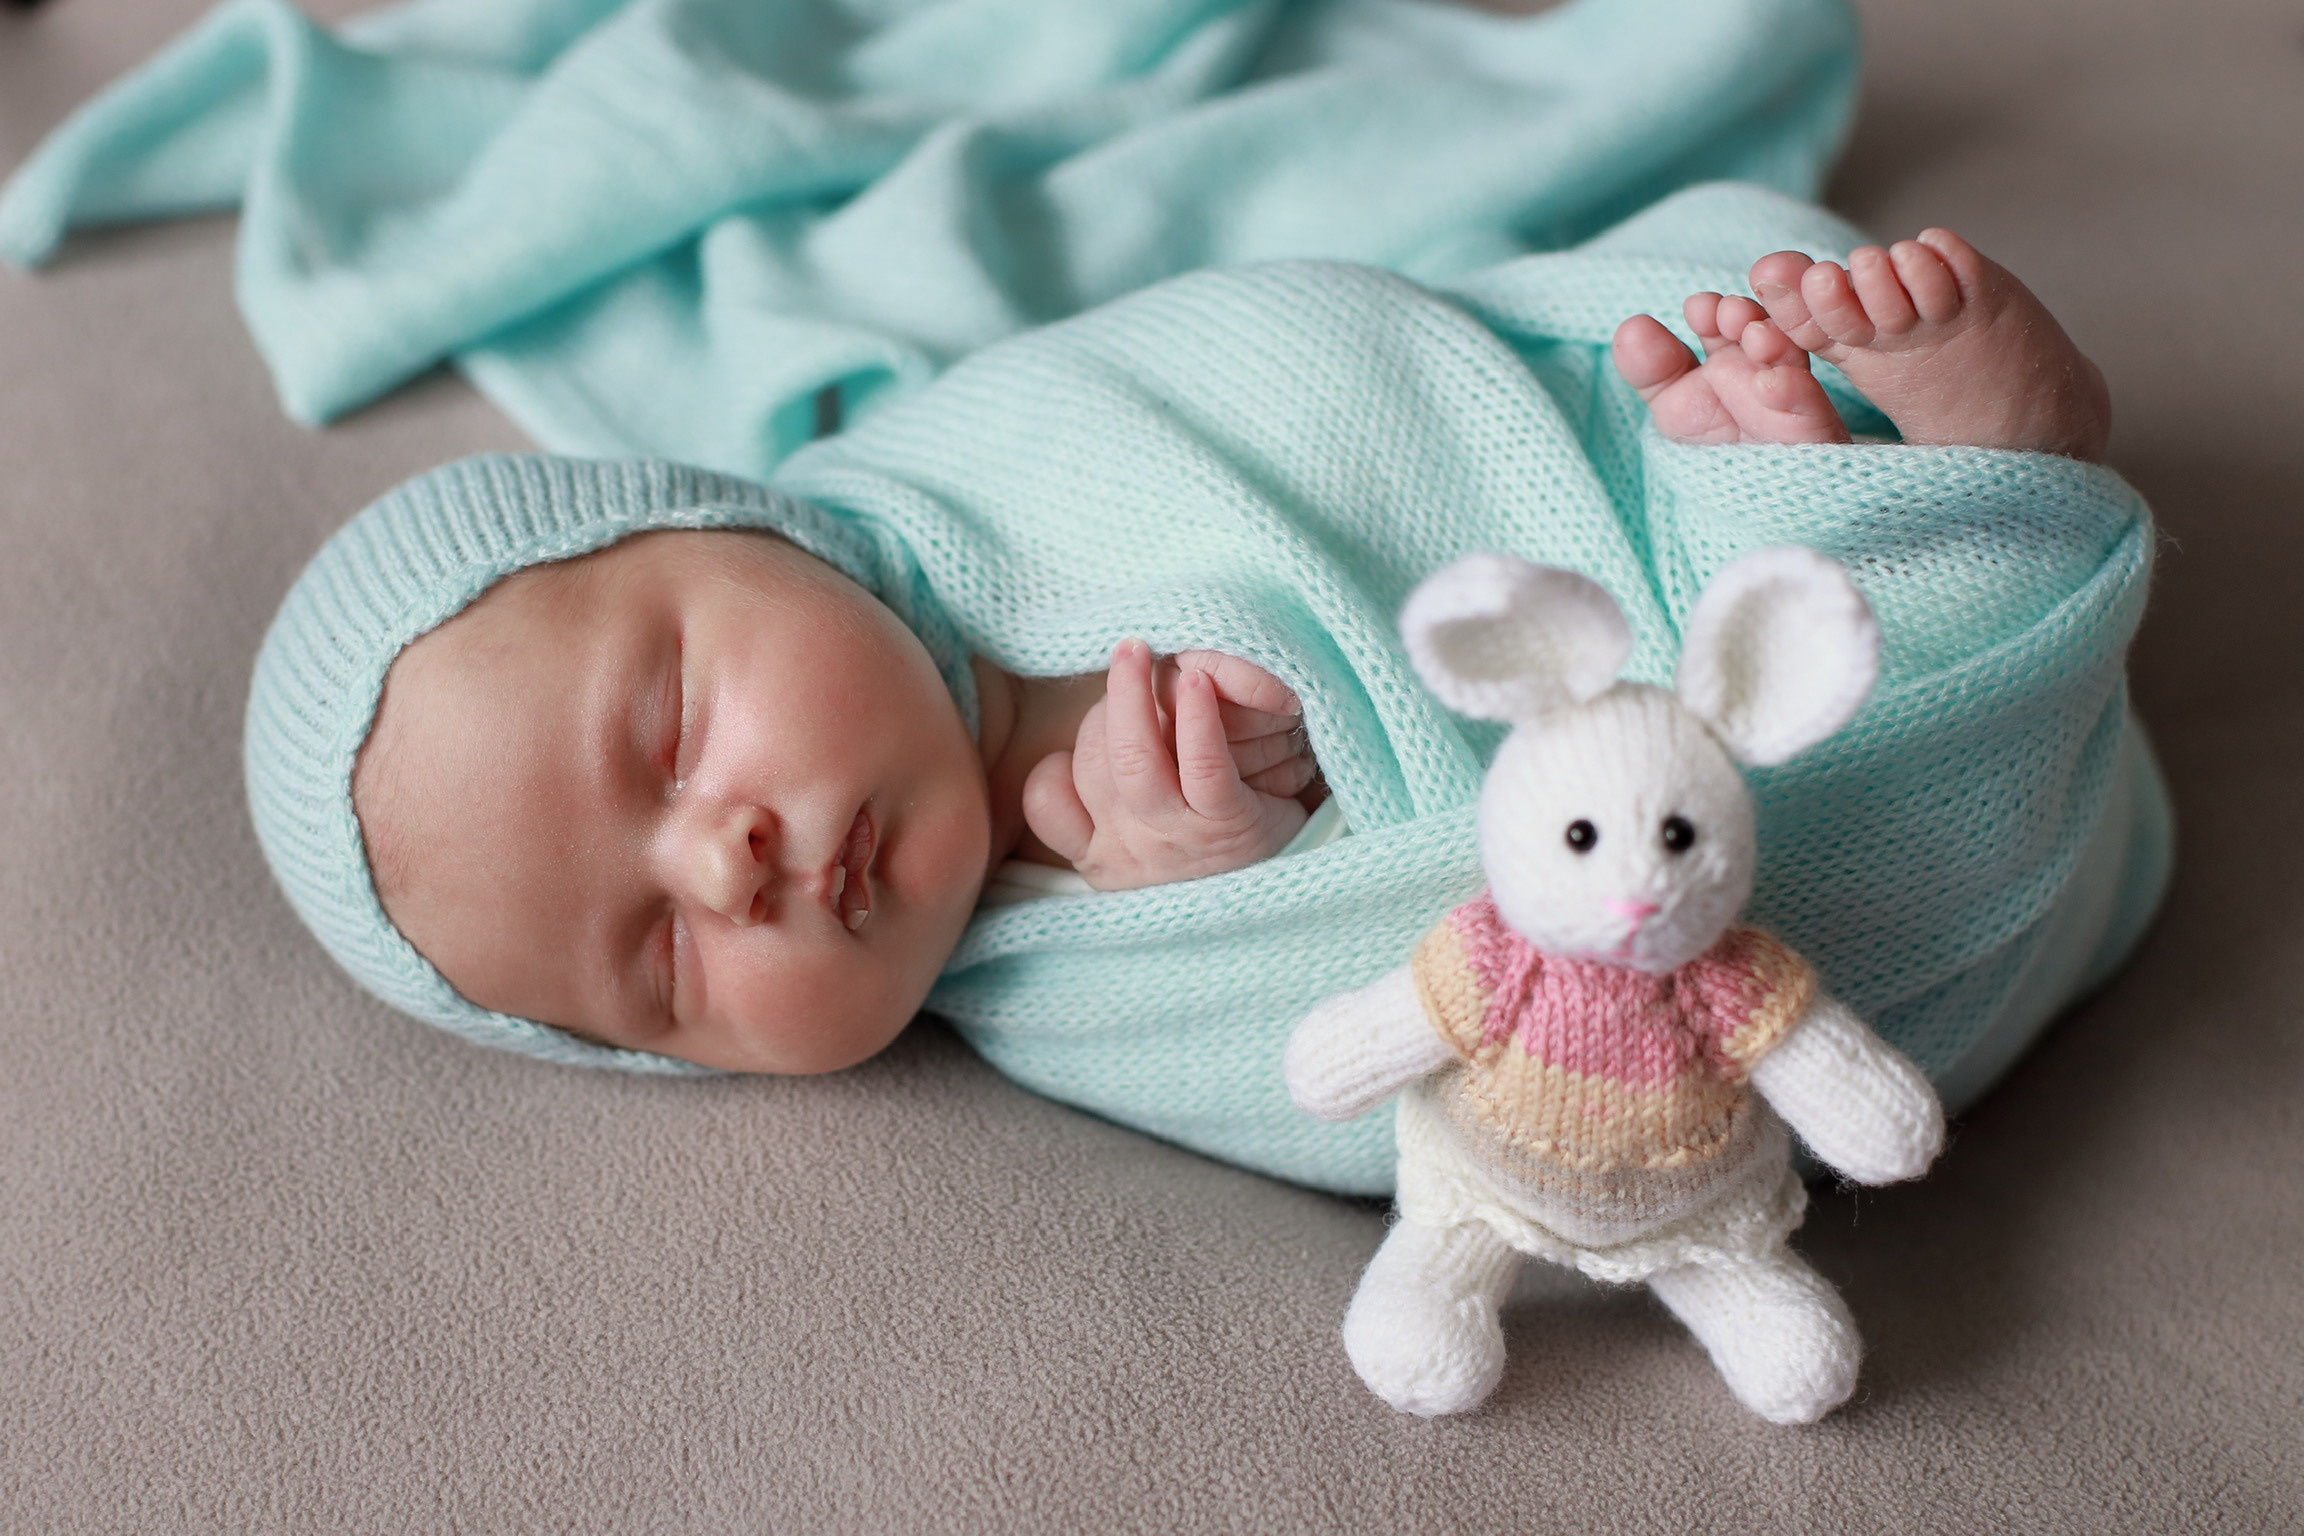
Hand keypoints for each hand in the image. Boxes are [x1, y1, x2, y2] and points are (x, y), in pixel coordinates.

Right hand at [1022, 640, 1316, 889]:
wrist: (1283, 899)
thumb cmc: (1203, 852)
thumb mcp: (1139, 836)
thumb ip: (1107, 790)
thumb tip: (1100, 724)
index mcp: (1097, 852)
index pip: (1045, 800)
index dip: (1060, 759)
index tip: (1095, 731)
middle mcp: (1127, 850)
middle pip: (1091, 765)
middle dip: (1110, 708)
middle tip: (1129, 655)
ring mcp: (1174, 840)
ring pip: (1132, 761)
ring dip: (1133, 696)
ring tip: (1141, 651)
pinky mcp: (1227, 826)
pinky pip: (1203, 769)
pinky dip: (1199, 722)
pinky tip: (1198, 682)